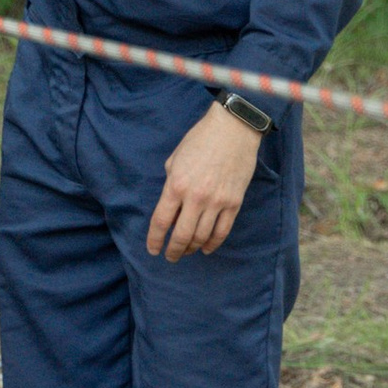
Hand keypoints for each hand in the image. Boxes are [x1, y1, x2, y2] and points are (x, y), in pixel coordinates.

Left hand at [145, 105, 262, 260]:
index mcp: (176, 185)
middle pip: (182, 236)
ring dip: (192, 248)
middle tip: (170, 257)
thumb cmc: (200, 140)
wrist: (233, 130)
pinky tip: (206, 248)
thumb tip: (171, 206)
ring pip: (202, 237)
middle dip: (173, 251)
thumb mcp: (175, 159)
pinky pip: (222, 231)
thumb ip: (171, 184)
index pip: (161, 221)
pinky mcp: (234, 203)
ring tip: (187, 251)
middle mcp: (195, 198)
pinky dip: (213, 243)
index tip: (152, 250)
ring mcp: (217, 202)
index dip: (155, 240)